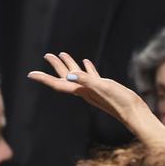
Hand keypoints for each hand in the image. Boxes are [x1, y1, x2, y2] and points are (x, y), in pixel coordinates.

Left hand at [28, 52, 151, 128]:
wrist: (134, 111)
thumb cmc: (119, 101)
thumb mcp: (103, 87)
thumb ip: (86, 80)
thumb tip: (70, 76)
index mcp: (81, 91)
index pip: (58, 84)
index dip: (43, 79)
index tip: (31, 74)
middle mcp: (84, 91)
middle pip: (65, 77)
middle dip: (55, 67)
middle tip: (47, 55)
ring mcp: (93, 89)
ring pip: (77, 75)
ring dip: (69, 65)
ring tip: (62, 54)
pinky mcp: (103, 87)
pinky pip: (91, 76)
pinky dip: (87, 68)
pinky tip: (87, 62)